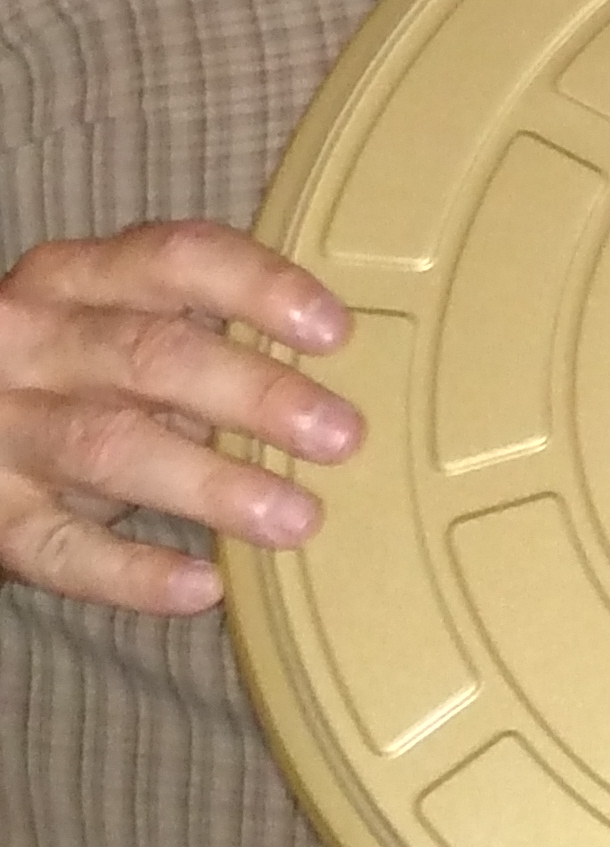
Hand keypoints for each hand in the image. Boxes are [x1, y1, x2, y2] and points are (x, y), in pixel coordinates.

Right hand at [0, 222, 357, 616]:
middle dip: (253, 395)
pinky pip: (63, 549)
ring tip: (294, 519)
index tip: (336, 333)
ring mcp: (2, 430)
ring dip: (210, 483)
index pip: (174, 260)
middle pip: (150, 355)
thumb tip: (332, 377)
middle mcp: (30, 342)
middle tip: (340, 436)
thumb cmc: (65, 377)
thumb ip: (194, 337)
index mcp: (73, 278)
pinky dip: (134, 572)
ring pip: (109, 447)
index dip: (258, 289)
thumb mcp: (108, 331)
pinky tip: (203, 586)